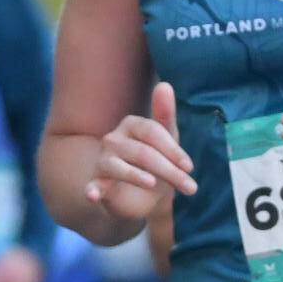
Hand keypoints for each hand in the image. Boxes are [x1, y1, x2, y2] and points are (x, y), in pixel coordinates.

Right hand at [86, 82, 195, 223]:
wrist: (140, 197)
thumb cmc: (155, 163)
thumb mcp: (166, 140)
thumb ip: (166, 115)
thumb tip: (165, 84)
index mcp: (131, 125)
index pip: (151, 132)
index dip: (172, 149)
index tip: (189, 167)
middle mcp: (113, 139)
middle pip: (141, 152)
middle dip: (168, 170)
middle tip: (190, 187)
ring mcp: (103, 161)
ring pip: (119, 167)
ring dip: (137, 177)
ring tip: (152, 185)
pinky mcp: (97, 183)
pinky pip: (93, 185)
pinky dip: (92, 189)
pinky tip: (94, 195)